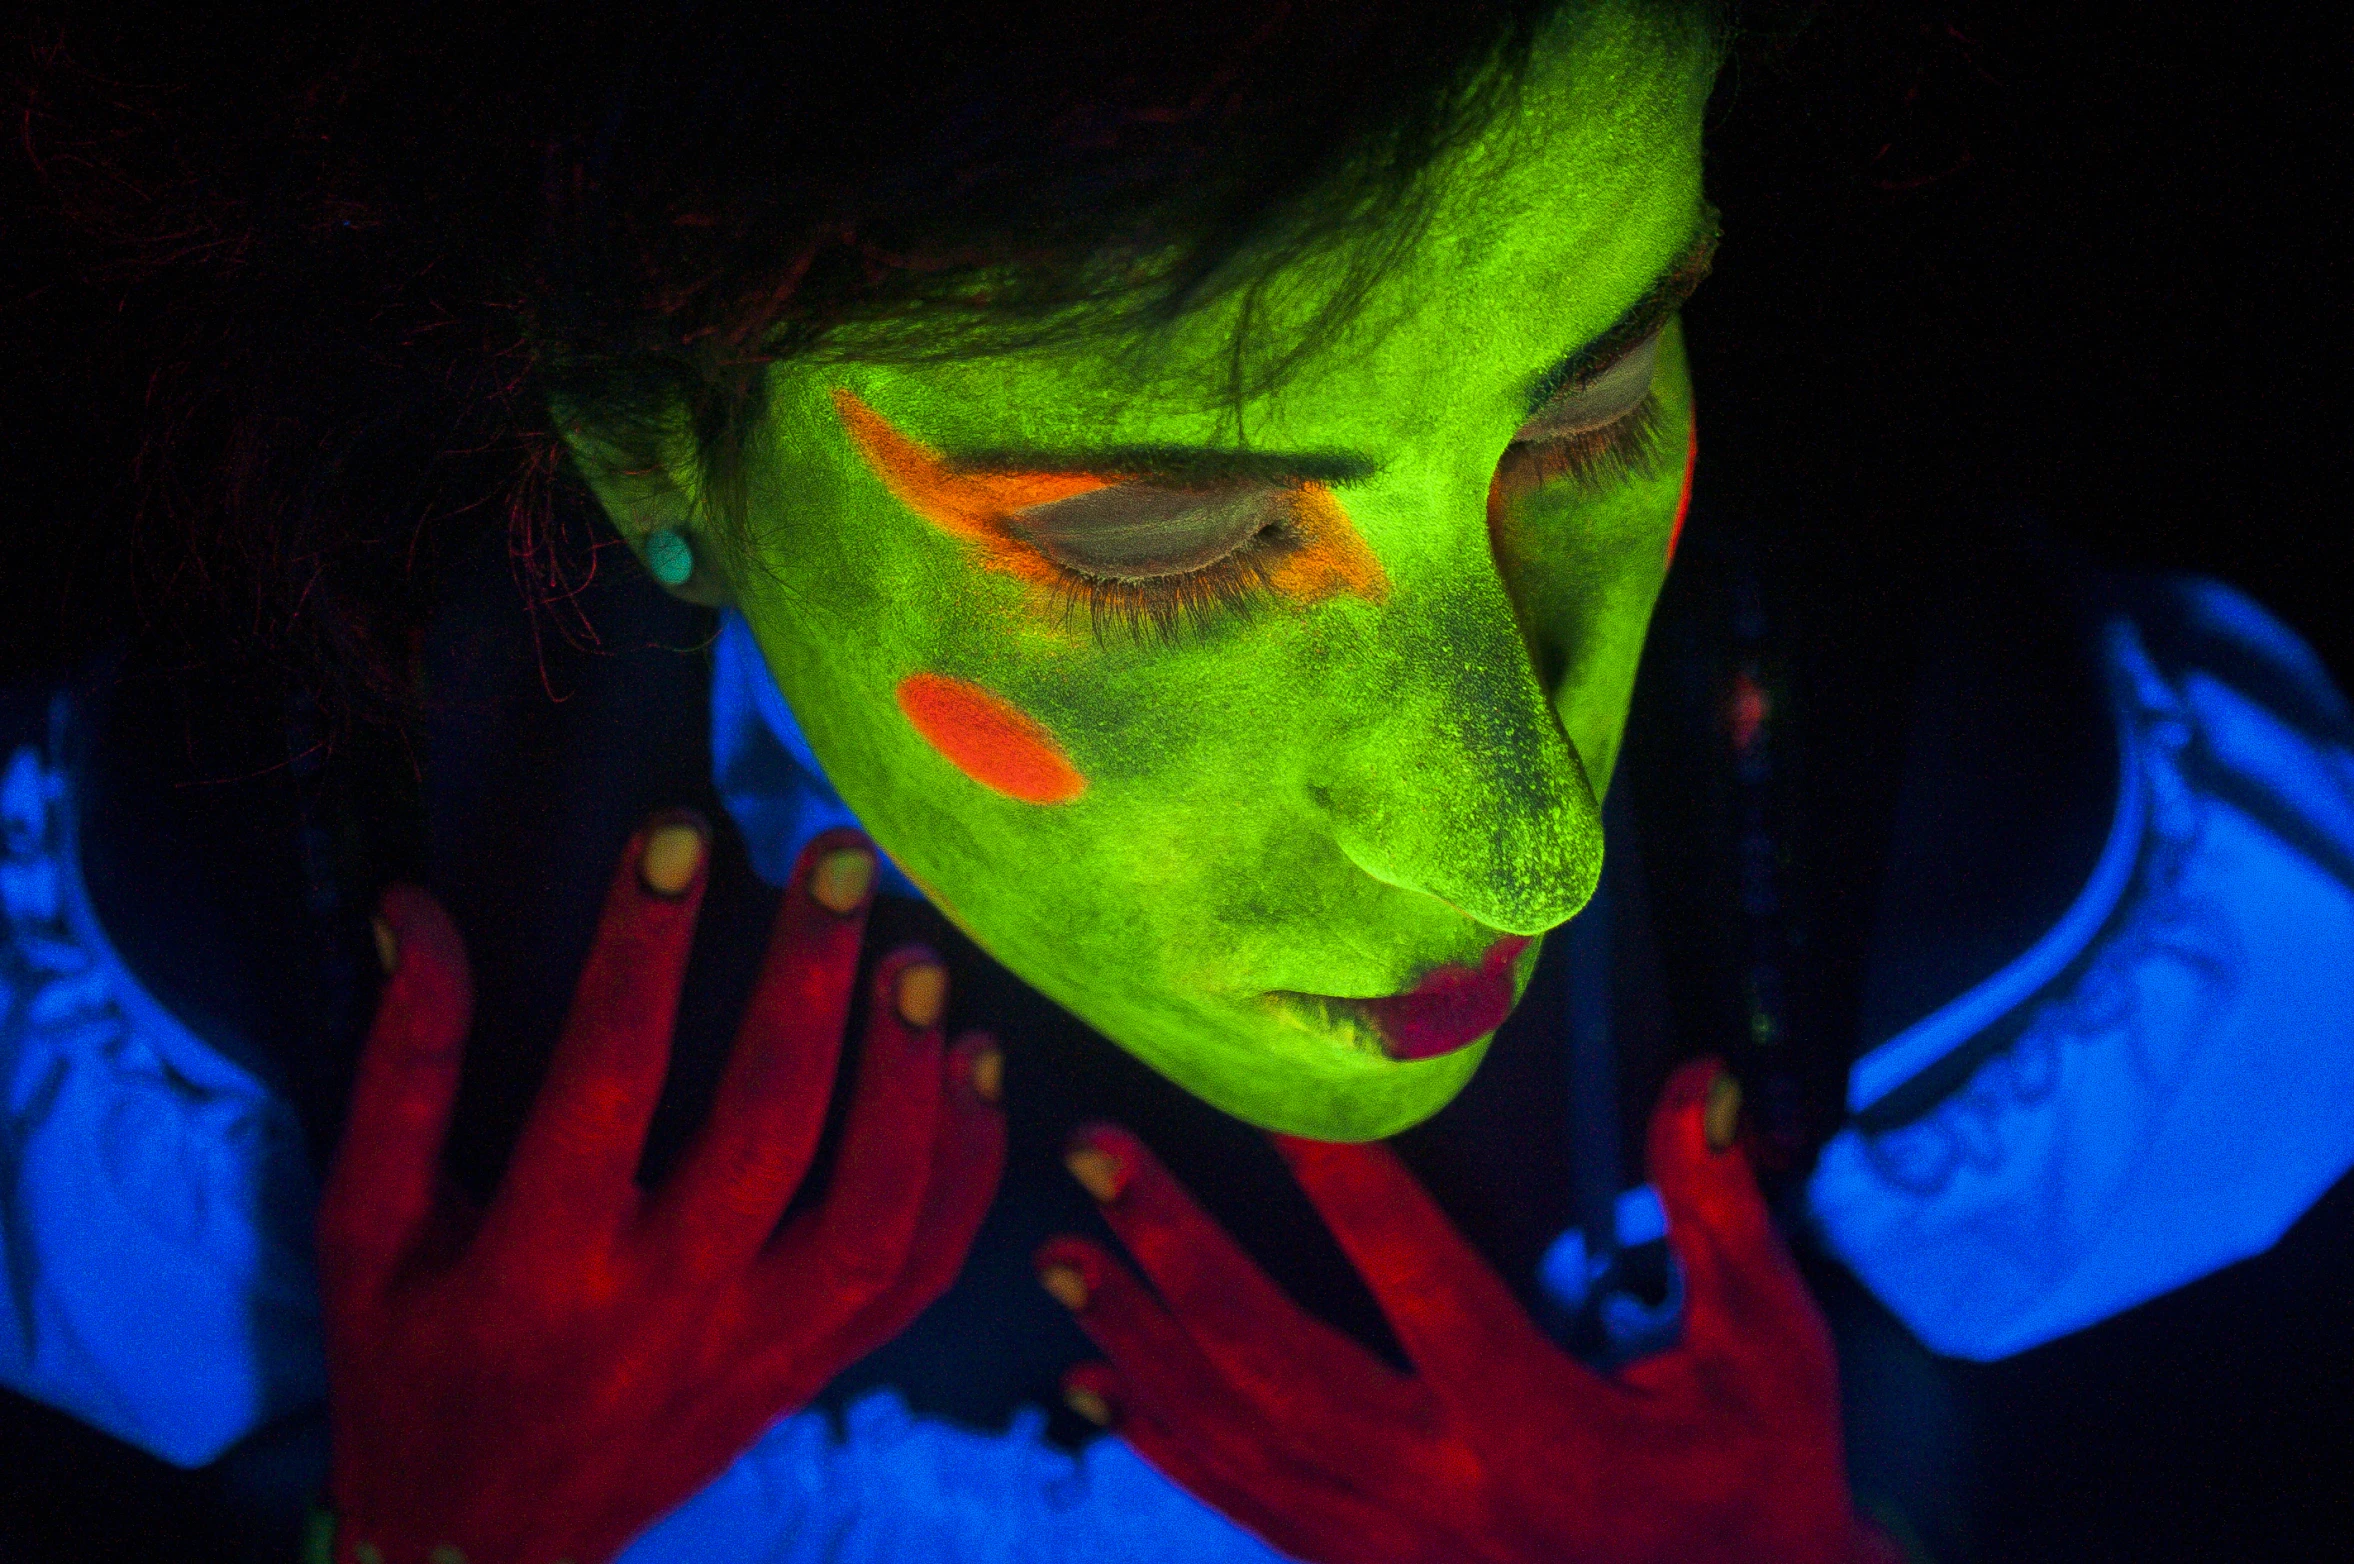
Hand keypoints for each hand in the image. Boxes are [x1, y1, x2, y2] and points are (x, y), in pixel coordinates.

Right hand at [319, 817, 1005, 1563]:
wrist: (484, 1554)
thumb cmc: (411, 1367)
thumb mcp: (364, 1234)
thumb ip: (401, 1074)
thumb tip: (420, 912)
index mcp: (537, 1271)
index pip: (605, 1081)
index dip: (644, 950)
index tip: (682, 835)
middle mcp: (664, 1312)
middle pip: (768, 1134)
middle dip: (810, 986)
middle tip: (842, 861)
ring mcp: (760, 1352)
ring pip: (873, 1214)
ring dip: (911, 1081)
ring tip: (922, 959)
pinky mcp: (815, 1373)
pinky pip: (917, 1275)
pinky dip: (964, 1172)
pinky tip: (977, 1067)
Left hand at [1036, 1060, 1899, 1563]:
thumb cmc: (1758, 1480)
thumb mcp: (1771, 1352)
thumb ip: (1721, 1216)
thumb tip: (1698, 1081)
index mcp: (1544, 1430)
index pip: (1426, 1289)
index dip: (1349, 1188)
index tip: (1272, 1097)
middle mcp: (1445, 1494)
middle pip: (1277, 1363)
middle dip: (1174, 1252)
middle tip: (1093, 1155)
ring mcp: (1391, 1546)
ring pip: (1236, 1437)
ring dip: (1139, 1338)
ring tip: (1059, 1251)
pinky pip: (1243, 1504)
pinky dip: (1163, 1441)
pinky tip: (1094, 1380)